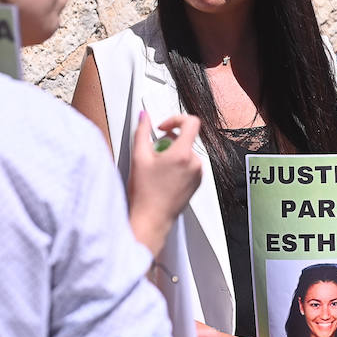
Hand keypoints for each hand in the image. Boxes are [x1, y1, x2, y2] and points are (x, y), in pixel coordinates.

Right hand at [127, 112, 202, 255]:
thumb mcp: (139, 157)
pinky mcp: (197, 183)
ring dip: (172, 154)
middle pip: (186, 139)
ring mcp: (198, 174)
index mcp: (182, 154)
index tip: (163, 127)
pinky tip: (164, 177)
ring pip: (187, 152)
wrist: (152, 219)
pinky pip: (189, 165)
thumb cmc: (145, 193)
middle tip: (154, 154)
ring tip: (157, 169)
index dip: (175, 119)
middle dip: (169, 141)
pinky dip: (178, 165)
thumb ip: (141, 131)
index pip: (191, 122)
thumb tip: (144, 116)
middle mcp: (195, 163)